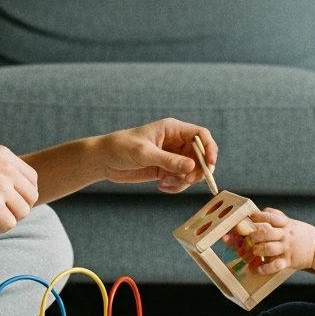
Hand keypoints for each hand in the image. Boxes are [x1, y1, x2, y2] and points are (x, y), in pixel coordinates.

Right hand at [0, 145, 38, 232]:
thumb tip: (9, 190)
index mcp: (5, 155)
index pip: (32, 178)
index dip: (24, 193)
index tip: (10, 200)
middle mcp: (8, 169)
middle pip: (31, 196)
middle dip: (19, 208)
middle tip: (2, 212)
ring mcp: (2, 187)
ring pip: (24, 212)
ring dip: (11, 219)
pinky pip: (10, 224)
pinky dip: (1, 228)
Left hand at [93, 119, 217, 192]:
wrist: (103, 160)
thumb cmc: (121, 148)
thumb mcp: (144, 153)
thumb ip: (168, 160)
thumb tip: (193, 167)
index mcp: (172, 129)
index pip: (200, 135)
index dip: (209, 148)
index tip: (210, 164)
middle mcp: (175, 142)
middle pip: (200, 155)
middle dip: (199, 170)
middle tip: (189, 180)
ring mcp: (172, 157)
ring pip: (192, 171)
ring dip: (184, 180)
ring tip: (165, 183)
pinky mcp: (166, 170)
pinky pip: (181, 180)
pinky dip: (175, 186)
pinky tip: (160, 186)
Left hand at [236, 208, 314, 273]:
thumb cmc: (304, 234)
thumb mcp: (293, 222)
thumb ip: (278, 216)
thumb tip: (263, 210)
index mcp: (287, 224)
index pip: (272, 217)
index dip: (260, 216)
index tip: (251, 216)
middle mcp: (286, 235)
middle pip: (267, 233)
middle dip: (255, 236)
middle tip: (249, 238)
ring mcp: (287, 248)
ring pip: (269, 249)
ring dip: (259, 250)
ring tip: (254, 251)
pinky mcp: (289, 261)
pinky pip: (276, 265)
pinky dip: (266, 268)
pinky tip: (259, 269)